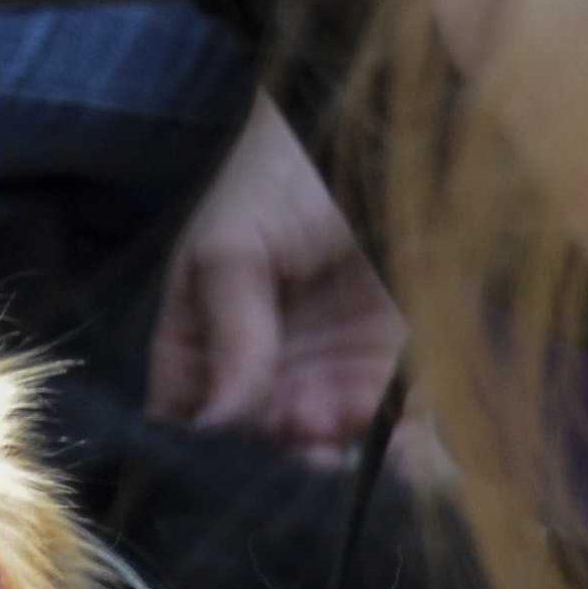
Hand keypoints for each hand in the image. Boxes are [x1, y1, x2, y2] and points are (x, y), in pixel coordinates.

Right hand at [149, 93, 405, 461]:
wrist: (392, 119)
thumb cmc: (286, 170)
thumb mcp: (232, 245)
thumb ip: (227, 333)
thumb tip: (215, 425)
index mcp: (205, 347)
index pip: (190, 421)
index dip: (203, 452)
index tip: (229, 461)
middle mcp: (264, 374)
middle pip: (257, 450)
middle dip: (276, 465)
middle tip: (300, 448)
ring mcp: (330, 376)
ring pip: (323, 453)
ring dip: (333, 469)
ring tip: (341, 450)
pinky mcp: (397, 372)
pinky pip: (392, 432)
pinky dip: (396, 457)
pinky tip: (396, 460)